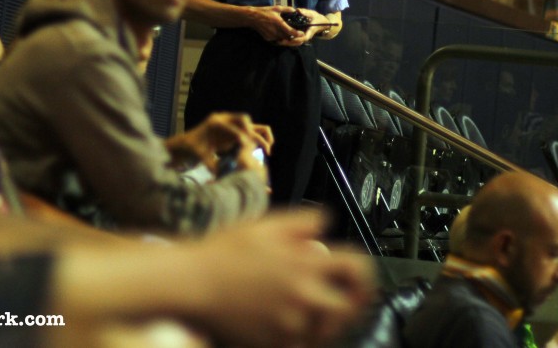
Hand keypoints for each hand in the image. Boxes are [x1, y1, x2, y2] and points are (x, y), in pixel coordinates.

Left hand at [167, 113, 273, 172]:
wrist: (189, 143)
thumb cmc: (193, 148)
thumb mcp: (199, 156)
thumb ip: (208, 163)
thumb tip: (216, 173)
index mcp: (214, 122)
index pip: (230, 126)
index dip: (238, 135)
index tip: (245, 145)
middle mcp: (225, 120)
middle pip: (243, 119)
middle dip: (251, 131)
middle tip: (256, 144)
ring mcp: (231, 125)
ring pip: (251, 124)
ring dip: (261, 135)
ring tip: (268, 148)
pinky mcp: (236, 131)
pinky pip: (252, 132)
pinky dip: (259, 139)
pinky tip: (265, 151)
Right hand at [188, 210, 375, 346]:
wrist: (192, 283)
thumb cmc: (223, 252)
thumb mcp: (266, 224)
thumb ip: (304, 221)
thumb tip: (327, 223)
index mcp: (304, 264)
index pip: (356, 268)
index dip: (365, 271)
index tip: (360, 275)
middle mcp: (302, 296)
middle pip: (350, 307)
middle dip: (353, 301)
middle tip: (347, 297)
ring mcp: (289, 324)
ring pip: (329, 330)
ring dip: (331, 320)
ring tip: (319, 309)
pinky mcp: (273, 343)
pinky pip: (303, 345)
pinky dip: (306, 337)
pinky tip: (296, 324)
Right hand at [247, 5, 306, 45]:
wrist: (252, 18)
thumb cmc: (265, 11)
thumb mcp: (276, 8)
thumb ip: (287, 9)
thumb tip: (295, 10)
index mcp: (279, 23)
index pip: (291, 31)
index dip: (297, 34)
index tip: (302, 34)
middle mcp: (276, 31)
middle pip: (288, 37)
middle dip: (293, 37)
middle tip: (297, 34)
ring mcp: (271, 36)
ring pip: (282, 39)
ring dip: (286, 37)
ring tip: (289, 34)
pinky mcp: (268, 38)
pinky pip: (276, 39)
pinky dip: (279, 37)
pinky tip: (279, 33)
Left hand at [284, 7, 325, 43]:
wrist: (321, 22)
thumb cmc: (316, 18)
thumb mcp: (313, 14)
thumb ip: (306, 13)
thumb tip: (298, 10)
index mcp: (309, 31)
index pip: (304, 37)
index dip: (297, 39)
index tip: (290, 38)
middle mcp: (306, 36)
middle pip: (298, 42)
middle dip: (289, 42)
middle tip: (280, 41)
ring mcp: (303, 37)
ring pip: (295, 43)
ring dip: (288, 43)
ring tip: (278, 41)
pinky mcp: (300, 36)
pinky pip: (294, 40)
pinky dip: (288, 40)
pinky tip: (281, 39)